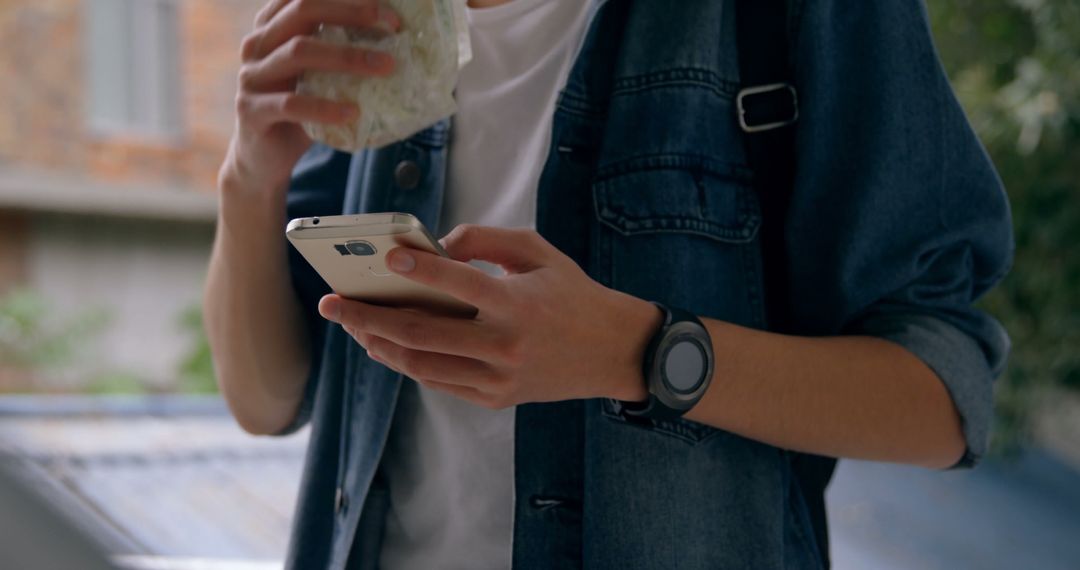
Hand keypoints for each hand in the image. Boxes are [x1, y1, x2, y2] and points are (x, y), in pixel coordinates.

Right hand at [219, 0, 399, 195]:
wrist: (264, 159)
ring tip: (386, 66)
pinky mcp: (251, 112)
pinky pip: (291, 104)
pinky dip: (325, 107)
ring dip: (348, 57)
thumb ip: (339, 55)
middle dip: (351, 12)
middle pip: (303, 11)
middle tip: (392, 25)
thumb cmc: (300, 111)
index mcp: (271, 27)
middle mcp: (257, 45)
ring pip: (299, 52)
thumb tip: (397, 42)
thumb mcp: (317, 77)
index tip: (384, 6)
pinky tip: (354, 112)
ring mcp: (251, 77)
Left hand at [318, 225, 663, 408]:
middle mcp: (504, 346)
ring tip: (351, 325)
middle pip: (420, 333)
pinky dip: (406, 362)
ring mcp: (497, 379)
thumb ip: (486, 240)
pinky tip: (384, 345)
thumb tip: (436, 246)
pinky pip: (437, 381)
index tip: (384, 257)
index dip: (418, 271)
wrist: (613, 352)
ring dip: (377, 344)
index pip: (458, 285)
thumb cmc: (572, 293)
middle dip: (367, 318)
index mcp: (517, 305)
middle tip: (332, 304)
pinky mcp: (494, 398)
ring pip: (420, 364)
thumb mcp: (539, 253)